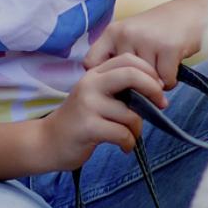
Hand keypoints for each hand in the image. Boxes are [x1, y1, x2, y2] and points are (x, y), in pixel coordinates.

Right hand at [39, 53, 167, 168]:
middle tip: (161, 105)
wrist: (47, 142)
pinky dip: (128, 143)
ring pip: (130, 114)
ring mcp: (88, 105)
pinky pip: (122, 134)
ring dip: (137, 130)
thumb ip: (117, 89)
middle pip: (131, 74)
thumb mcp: (94, 97)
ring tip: (130, 137)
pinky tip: (123, 147)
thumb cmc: (78, 121)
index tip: (159, 88)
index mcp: (94, 74)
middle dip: (153, 89)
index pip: (127, 59)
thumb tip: (153, 90)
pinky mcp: (88, 127)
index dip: (149, 71)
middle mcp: (90, 85)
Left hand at [84, 0, 207, 88]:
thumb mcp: (134, 35)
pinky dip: (171, 81)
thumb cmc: (163, 29)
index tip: (114, 83)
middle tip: (150, 76)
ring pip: (144, 82)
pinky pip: (164, 82)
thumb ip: (121, 56)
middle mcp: (126, 34)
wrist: (197, 12)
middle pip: (122, 79)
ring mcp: (146, 40)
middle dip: (136, 84)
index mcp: (113, 32)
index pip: (90, 63)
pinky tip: (175, 65)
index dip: (100, 78)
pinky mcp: (167, 48)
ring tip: (165, 65)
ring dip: (156, 83)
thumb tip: (113, 92)